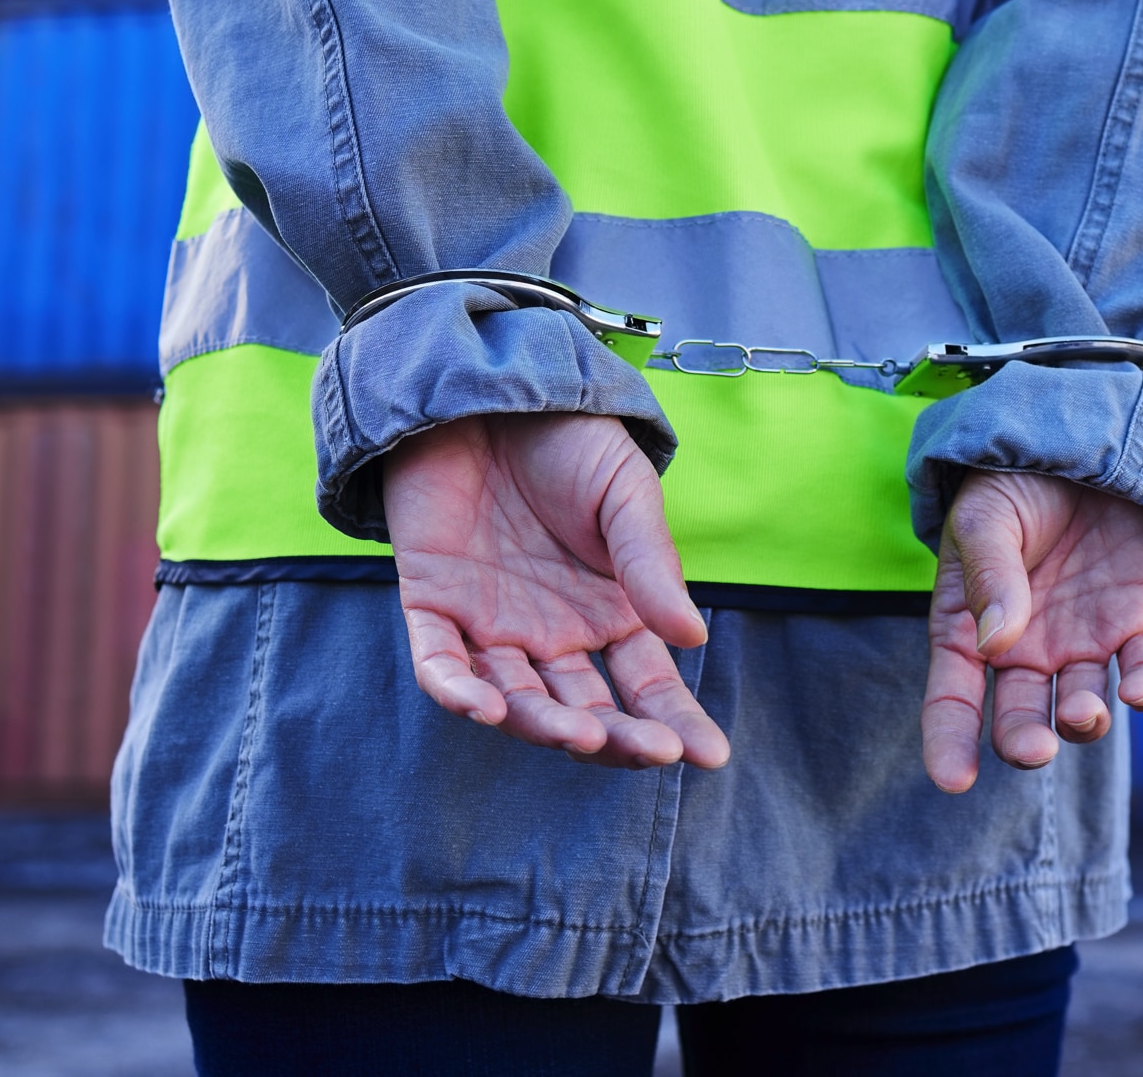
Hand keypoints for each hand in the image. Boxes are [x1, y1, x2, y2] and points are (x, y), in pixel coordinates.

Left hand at [383, 413, 727, 769]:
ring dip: (545, 726)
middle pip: (586, 710)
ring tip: (581, 733)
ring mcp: (491, 625)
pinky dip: (457, 692)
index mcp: (611, 611)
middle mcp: (554, 632)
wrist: (486, 387)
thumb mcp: (623, 495)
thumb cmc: (566, 439)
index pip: (647, 685)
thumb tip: (694, 639)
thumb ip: (650, 565)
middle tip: (649, 750)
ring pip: (516, 700)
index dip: (676, 723)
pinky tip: (484, 708)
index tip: (710, 756)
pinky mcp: (432, 605)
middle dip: (619, 739)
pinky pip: (438, 665)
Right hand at [921, 471, 1142, 792]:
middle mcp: (1026, 650)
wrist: (1080, 439)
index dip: (948, 742)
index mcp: (970, 629)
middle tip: (1034, 748)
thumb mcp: (987, 518)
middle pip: (1021, 716)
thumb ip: (991, 576)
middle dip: (1025, 739)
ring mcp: (1084, 640)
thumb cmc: (1014, 482)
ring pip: (1083, 703)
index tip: (954, 780)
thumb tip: (995, 643)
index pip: (953, 698)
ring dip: (1084, 717)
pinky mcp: (1137, 621)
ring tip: (1086, 711)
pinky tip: (1140, 692)